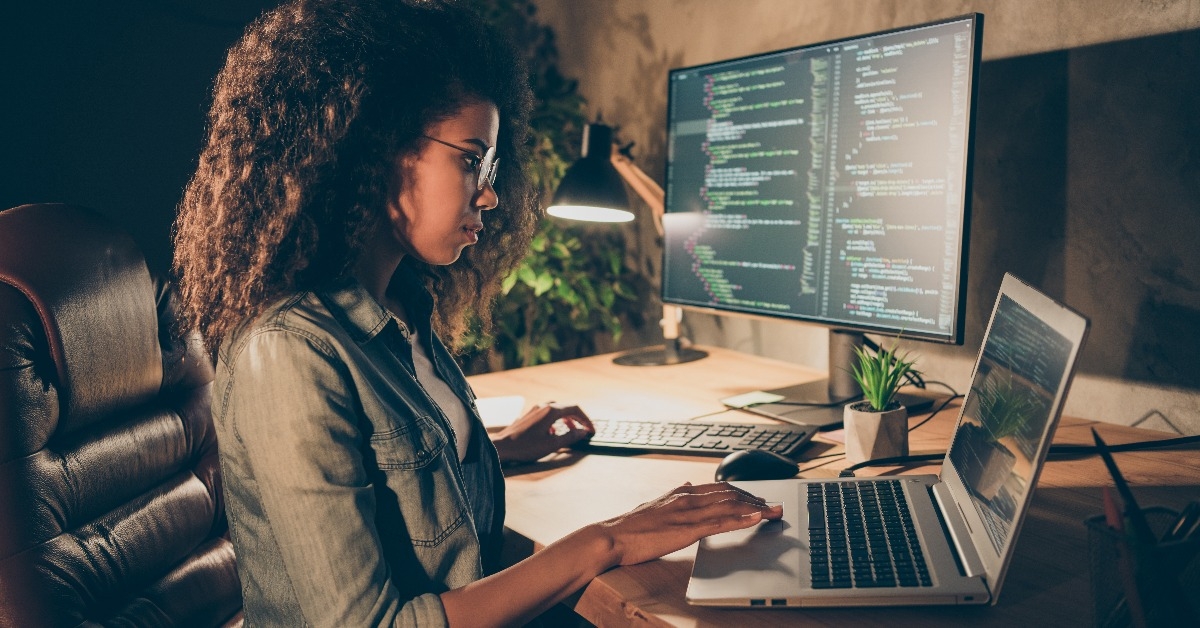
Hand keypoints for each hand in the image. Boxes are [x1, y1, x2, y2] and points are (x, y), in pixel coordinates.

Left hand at [490, 402, 594, 463]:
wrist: (502, 447)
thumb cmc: (525, 447)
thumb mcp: (552, 444)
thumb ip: (570, 437)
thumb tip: (583, 431)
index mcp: (551, 410)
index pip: (575, 409)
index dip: (586, 419)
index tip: (591, 430)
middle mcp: (543, 406)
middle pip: (566, 408)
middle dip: (577, 419)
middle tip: (584, 430)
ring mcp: (535, 410)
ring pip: (556, 410)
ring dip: (566, 420)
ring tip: (570, 431)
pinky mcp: (529, 416)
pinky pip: (547, 414)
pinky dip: (555, 421)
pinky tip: (553, 433)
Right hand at [594, 482, 783, 566]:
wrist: (611, 537)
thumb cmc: (629, 526)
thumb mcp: (654, 504)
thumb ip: (673, 495)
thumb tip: (685, 484)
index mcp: (679, 492)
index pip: (718, 487)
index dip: (741, 492)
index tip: (756, 497)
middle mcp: (686, 497)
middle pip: (729, 493)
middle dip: (754, 498)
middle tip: (772, 505)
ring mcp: (687, 513)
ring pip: (729, 505)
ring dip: (755, 508)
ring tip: (772, 511)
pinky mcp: (686, 530)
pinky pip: (719, 522)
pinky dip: (741, 519)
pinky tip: (755, 518)